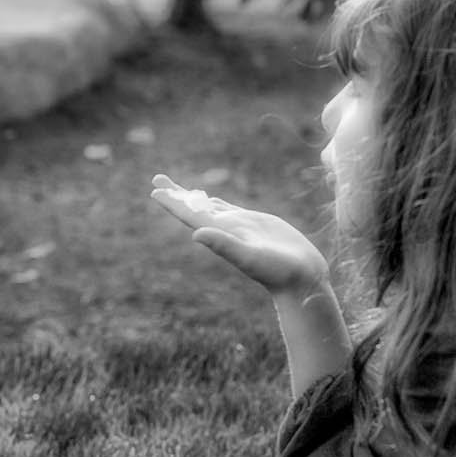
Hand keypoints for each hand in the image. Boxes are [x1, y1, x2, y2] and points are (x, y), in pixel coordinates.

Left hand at [150, 173, 329, 296]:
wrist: (301, 279)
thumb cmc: (278, 271)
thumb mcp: (249, 258)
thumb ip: (224, 246)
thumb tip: (196, 234)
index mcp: (221, 234)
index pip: (191, 215)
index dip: (173, 203)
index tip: (154, 190)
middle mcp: (226, 229)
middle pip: (195, 207)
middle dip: (177, 193)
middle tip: (157, 177)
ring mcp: (240, 226)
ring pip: (210, 207)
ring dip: (193, 197)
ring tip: (177, 188)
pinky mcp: (256, 224)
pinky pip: (229, 209)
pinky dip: (216, 202)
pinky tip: (209, 199)